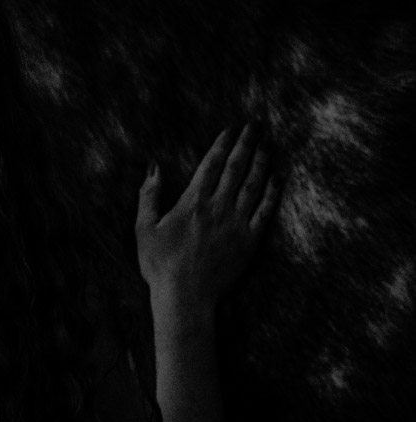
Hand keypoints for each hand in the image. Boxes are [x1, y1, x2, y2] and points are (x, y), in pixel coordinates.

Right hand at [136, 124, 280, 309]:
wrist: (185, 296)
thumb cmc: (159, 264)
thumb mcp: (143, 228)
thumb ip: (149, 195)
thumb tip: (154, 167)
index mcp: (192, 202)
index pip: (211, 165)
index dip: (222, 144)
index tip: (230, 129)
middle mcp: (218, 207)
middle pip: (236, 168)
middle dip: (246, 144)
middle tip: (256, 125)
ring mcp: (237, 223)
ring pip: (254, 185)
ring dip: (262, 162)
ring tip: (267, 145)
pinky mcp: (249, 240)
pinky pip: (265, 211)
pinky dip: (273, 192)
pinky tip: (277, 178)